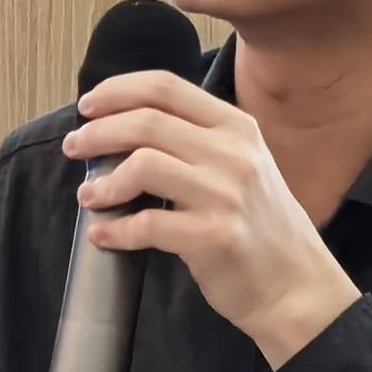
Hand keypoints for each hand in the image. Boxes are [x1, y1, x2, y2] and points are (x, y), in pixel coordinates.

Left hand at [62, 69, 360, 368]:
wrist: (296, 285)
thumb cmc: (259, 225)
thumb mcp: (241, 165)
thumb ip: (195, 141)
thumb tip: (121, 127)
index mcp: (237, 126)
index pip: (166, 87)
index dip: (117, 91)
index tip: (88, 106)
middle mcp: (233, 153)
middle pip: (146, 121)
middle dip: (98, 133)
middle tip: (75, 148)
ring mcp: (226, 194)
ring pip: (143, 165)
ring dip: (104, 182)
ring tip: (89, 196)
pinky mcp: (214, 236)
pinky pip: (147, 224)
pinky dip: (115, 230)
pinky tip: (103, 236)